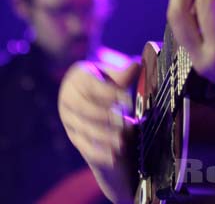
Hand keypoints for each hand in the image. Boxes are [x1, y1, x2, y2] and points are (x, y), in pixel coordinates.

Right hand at [58, 59, 140, 202]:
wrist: (91, 95)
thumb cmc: (105, 80)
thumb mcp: (112, 73)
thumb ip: (123, 73)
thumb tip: (137, 65)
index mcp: (78, 77)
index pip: (91, 86)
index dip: (109, 93)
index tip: (127, 100)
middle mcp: (68, 98)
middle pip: (84, 109)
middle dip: (105, 117)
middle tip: (125, 122)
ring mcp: (69, 119)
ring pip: (84, 129)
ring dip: (104, 137)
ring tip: (122, 142)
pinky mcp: (74, 136)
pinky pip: (84, 146)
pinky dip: (99, 153)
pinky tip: (114, 157)